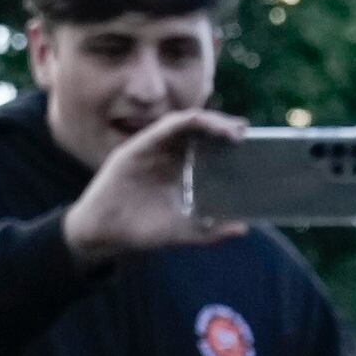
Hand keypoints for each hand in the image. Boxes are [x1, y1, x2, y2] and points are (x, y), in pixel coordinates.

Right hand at [62, 108, 244, 265]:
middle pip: (200, 132)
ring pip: (185, 124)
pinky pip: (162, 128)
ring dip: (208, 121)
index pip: (208, 147)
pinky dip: (182, 122)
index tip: (249, 143)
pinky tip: (197, 122)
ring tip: (228, 129)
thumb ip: (210, 231)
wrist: (106, 234)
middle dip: (223, 127)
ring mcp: (153, 149)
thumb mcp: (182, 231)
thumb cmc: (141, 230)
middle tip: (243, 131)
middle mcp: (169, 155)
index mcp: (180, 170)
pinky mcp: (137, 147)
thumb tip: (243, 228)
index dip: (227, 142)